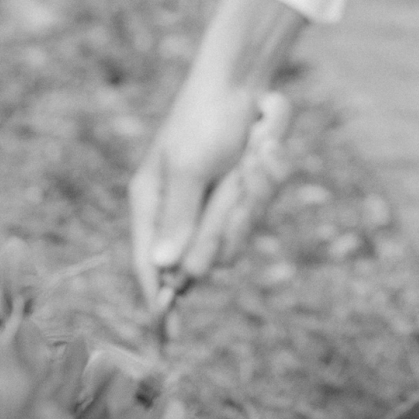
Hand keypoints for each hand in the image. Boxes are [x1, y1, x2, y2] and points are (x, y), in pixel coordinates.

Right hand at [128, 0, 299, 309]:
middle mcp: (182, 212)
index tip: (167, 339)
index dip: (158, 302)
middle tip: (236, 179)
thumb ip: (180, 217)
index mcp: (153, 204)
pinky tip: (263, 144)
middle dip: (228, 221)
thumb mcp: (189, 165)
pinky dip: (268, 178)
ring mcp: (215, 205)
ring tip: (251, 151)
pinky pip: (260, 210)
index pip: (151, 266)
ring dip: (252, 194)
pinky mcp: (244, 195)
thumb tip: (167, 266)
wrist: (245, 78)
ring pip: (239, 236)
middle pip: (207, 256)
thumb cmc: (205, 116)